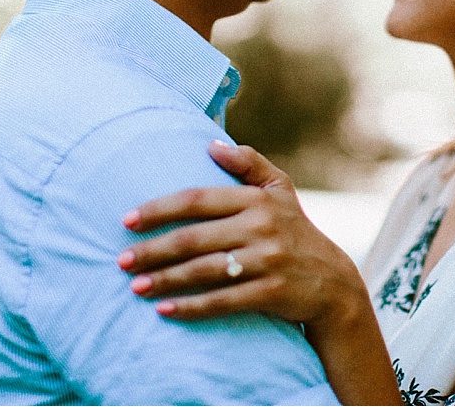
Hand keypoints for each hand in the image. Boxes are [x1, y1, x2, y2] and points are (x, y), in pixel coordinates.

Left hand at [120, 141, 402, 404]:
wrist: (333, 282)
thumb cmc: (295, 230)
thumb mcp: (280, 190)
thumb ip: (248, 163)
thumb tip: (211, 144)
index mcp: (257, 199)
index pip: (198, 200)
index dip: (160, 208)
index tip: (127, 219)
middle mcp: (262, 227)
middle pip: (195, 238)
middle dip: (153, 250)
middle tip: (121, 260)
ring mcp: (268, 261)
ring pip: (205, 271)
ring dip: (166, 280)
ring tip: (135, 287)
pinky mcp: (272, 292)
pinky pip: (224, 301)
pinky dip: (191, 307)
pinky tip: (165, 310)